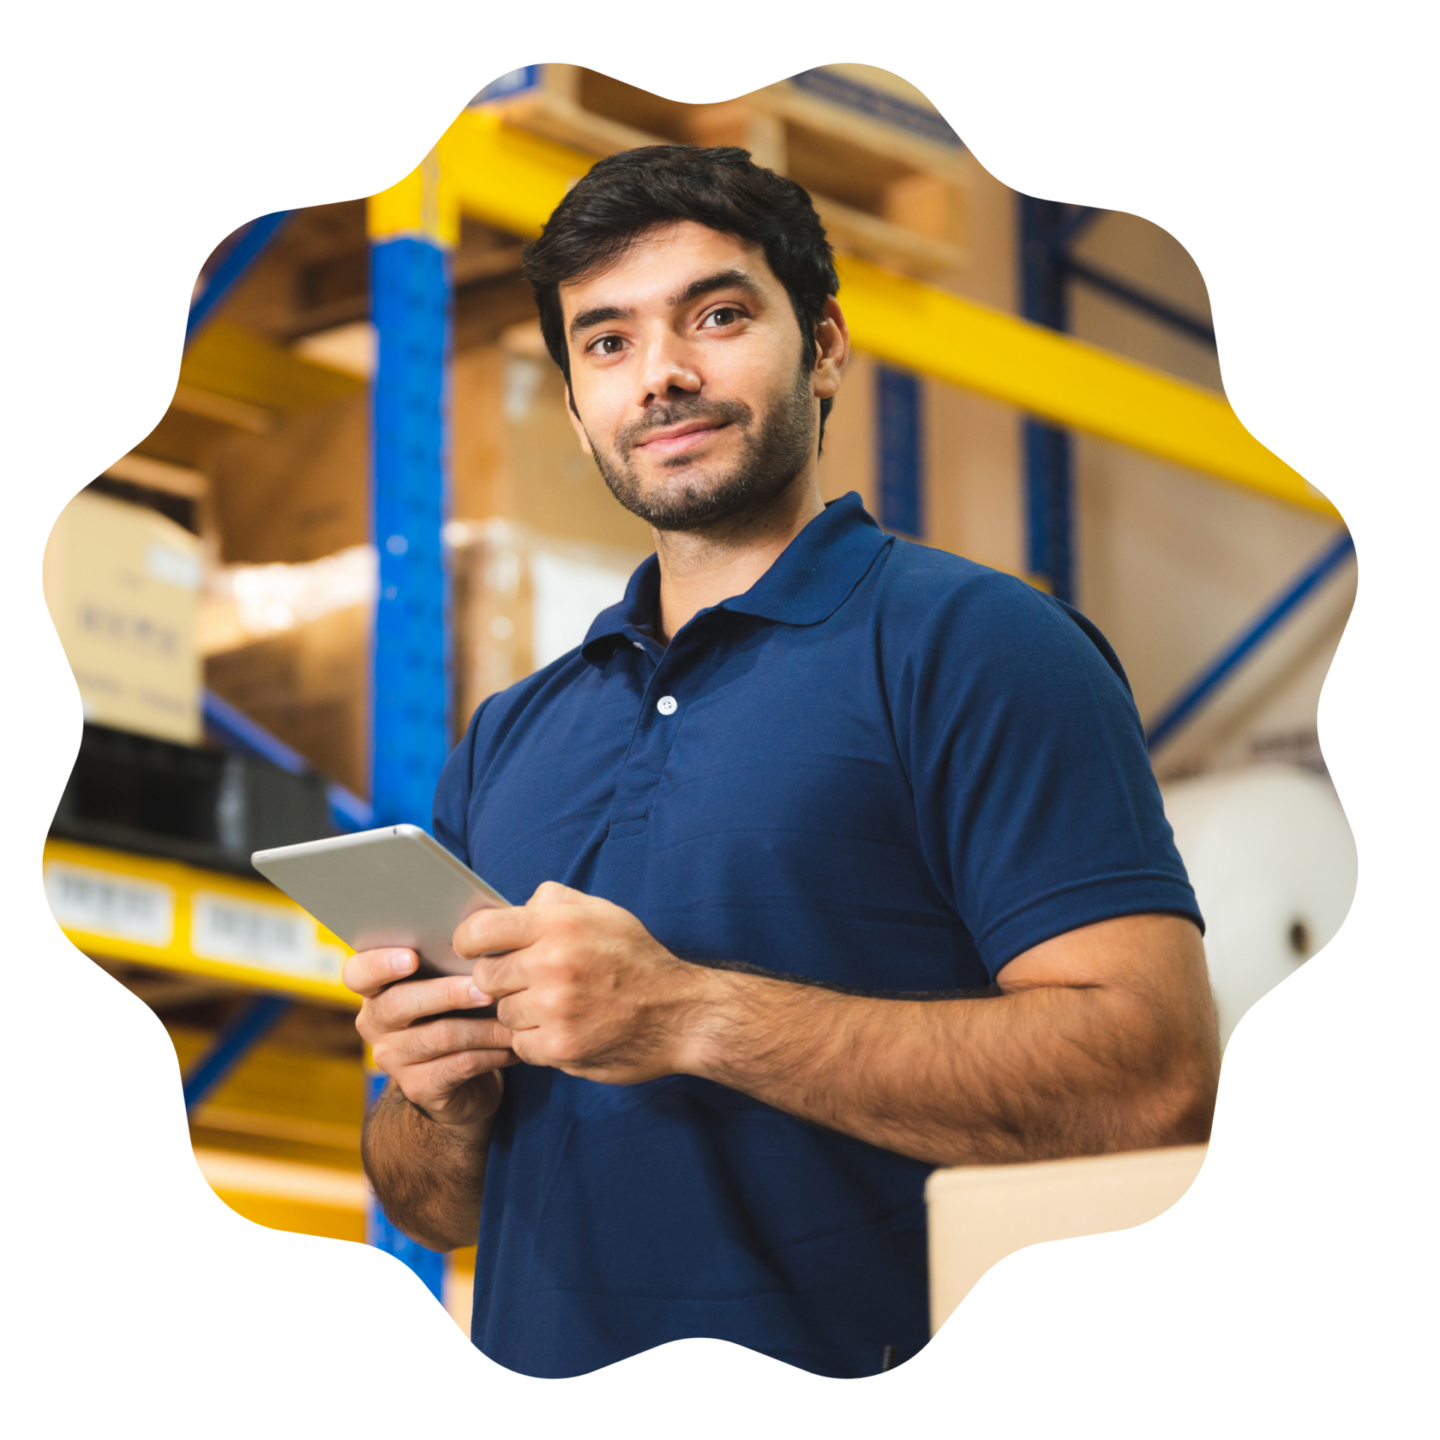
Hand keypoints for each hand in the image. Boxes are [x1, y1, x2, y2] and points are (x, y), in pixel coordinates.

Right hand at [345, 947, 518, 1128]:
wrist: (463, 1080)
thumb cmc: (460, 1012)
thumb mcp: (450, 981)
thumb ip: (452, 956)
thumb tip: (483, 922)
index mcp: (377, 988)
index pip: (358, 972)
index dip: (380, 964)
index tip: (412, 957)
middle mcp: (375, 1023)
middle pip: (400, 1003)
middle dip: (448, 993)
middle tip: (486, 989)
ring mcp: (393, 1058)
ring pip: (439, 1036)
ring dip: (483, 1027)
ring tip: (513, 1019)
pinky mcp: (418, 1087)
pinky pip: (458, 1065)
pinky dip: (491, 1054)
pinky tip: (513, 1046)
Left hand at [453, 882, 706, 1084]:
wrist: (681, 1014)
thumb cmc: (637, 960)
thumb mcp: (603, 912)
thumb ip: (554, 901)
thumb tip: (512, 907)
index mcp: (559, 924)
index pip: (480, 929)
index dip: (469, 941)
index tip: (474, 950)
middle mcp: (553, 963)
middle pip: (485, 976)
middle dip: (501, 980)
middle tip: (529, 982)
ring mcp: (555, 1008)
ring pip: (503, 1013)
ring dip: (522, 1013)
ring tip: (557, 1007)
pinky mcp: (560, 1047)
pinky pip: (521, 1045)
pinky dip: (537, 1041)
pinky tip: (564, 1029)